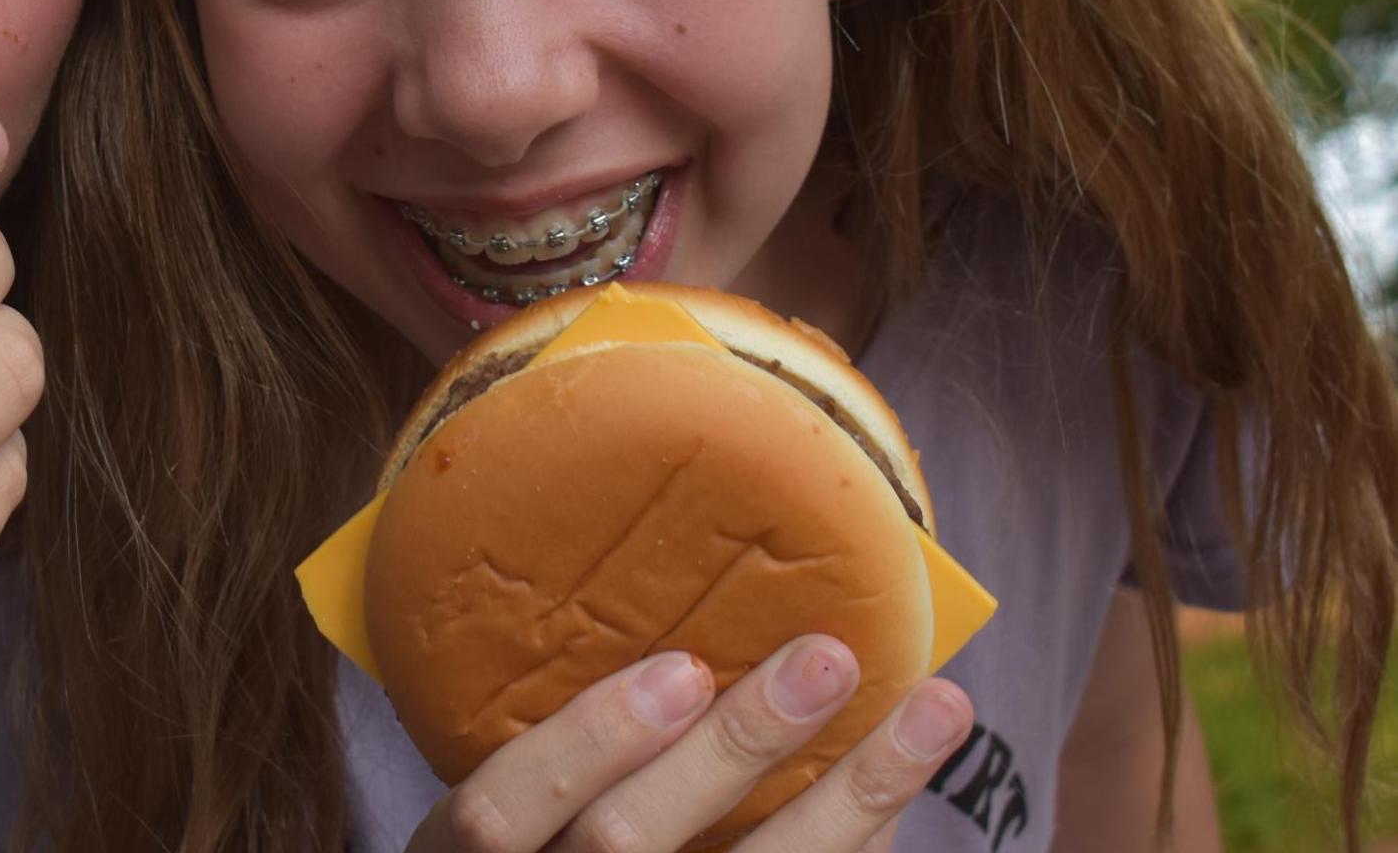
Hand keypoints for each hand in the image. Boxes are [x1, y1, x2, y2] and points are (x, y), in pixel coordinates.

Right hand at [406, 637, 975, 852]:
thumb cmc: (521, 835)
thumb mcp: (490, 801)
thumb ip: (532, 735)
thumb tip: (655, 599)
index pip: (501, 812)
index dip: (588, 741)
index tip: (678, 668)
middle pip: (628, 843)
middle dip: (736, 751)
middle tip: (826, 657)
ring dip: (854, 799)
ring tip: (936, 708)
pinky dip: (863, 843)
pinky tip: (904, 785)